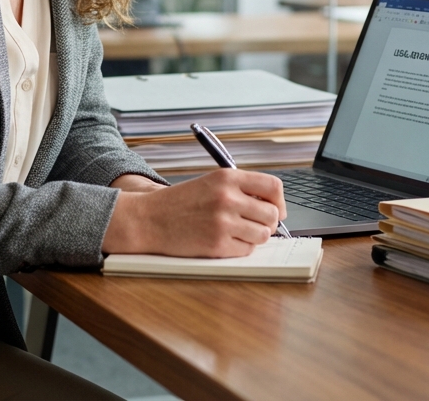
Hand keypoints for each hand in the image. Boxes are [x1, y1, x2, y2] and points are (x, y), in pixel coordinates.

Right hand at [102, 169, 285, 257]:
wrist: (149, 219)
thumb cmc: (180, 203)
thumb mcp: (210, 183)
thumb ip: (241, 190)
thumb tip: (274, 207)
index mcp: (227, 177)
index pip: (273, 186)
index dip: (279, 201)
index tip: (276, 209)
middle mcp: (227, 197)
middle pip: (272, 214)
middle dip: (267, 223)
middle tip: (254, 224)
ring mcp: (223, 222)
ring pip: (263, 234)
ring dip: (254, 236)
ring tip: (236, 232)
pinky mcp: (217, 244)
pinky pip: (247, 250)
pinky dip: (240, 248)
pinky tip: (223, 240)